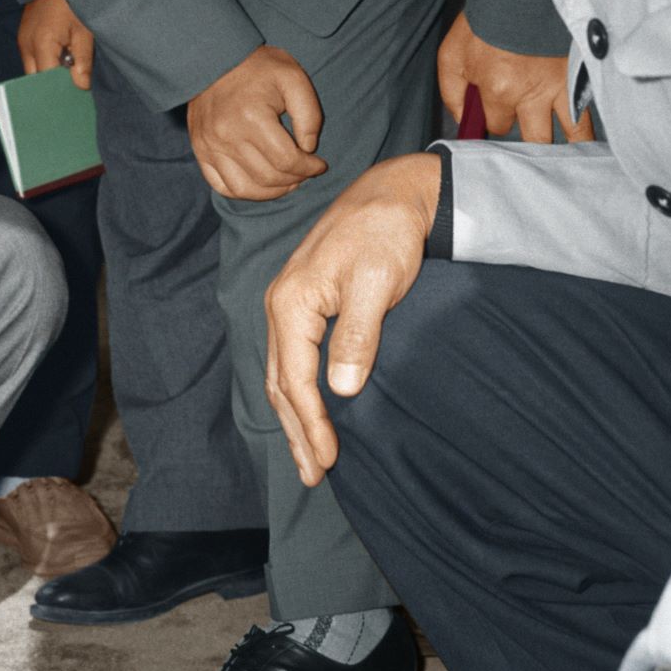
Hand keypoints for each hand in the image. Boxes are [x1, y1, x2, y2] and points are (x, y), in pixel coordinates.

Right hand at [17, 0, 93, 89]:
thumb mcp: (85, 28)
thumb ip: (83, 60)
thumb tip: (80, 86)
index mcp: (42, 43)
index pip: (46, 81)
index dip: (59, 93)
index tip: (73, 100)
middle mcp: (26, 44)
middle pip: (34, 80)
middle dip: (51, 88)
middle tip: (71, 96)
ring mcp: (23, 39)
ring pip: (32, 70)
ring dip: (48, 76)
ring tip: (67, 82)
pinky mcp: (25, 34)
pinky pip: (33, 58)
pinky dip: (45, 65)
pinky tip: (61, 66)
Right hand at [187, 45, 326, 199]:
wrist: (213, 59)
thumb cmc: (258, 67)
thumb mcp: (293, 78)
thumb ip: (309, 114)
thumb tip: (308, 149)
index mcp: (252, 116)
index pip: (286, 160)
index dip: (309, 168)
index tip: (319, 164)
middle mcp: (227, 135)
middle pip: (268, 177)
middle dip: (295, 180)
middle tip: (305, 171)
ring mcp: (210, 146)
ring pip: (245, 189)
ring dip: (272, 192)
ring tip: (287, 182)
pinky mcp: (201, 151)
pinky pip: (222, 186)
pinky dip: (244, 192)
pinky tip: (261, 183)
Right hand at [263, 152, 440, 484]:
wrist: (391, 194)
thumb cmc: (386, 234)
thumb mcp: (379, 283)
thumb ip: (357, 336)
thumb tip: (341, 389)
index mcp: (292, 302)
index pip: (296, 378)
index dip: (311, 424)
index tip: (329, 460)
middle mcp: (280, 305)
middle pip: (279, 384)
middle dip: (295, 432)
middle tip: (313, 476)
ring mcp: (287, 305)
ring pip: (280, 375)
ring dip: (292, 419)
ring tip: (306, 458)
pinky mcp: (301, 305)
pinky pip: (288, 360)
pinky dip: (295, 394)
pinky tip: (305, 412)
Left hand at [437, 12, 593, 143]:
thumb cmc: (484, 21)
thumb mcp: (452, 56)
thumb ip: (453, 93)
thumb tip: (464, 120)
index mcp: (499, 90)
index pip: (497, 127)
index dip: (496, 122)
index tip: (499, 116)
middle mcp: (534, 93)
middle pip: (535, 139)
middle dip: (533, 146)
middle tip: (534, 151)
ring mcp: (563, 83)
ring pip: (574, 130)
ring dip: (574, 148)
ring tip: (577, 163)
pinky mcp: (585, 71)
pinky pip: (592, 107)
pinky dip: (592, 124)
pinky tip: (595, 142)